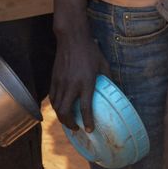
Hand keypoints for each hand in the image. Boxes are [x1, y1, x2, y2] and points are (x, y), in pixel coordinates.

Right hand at [49, 16, 105, 130]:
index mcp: (86, 82)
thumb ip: (108, 78)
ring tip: (69, 121)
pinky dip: (56, 107)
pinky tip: (61, 108)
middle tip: (76, 128)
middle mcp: (72, 85)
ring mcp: (61, 82)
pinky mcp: (54, 79)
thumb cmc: (90, 50)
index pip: (85, 107)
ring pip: (57, 107)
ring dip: (62, 118)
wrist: (72, 38)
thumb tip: (115, 89)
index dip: (87, 121)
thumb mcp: (103, 64)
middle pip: (66, 112)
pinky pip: (52, 98)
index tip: (89, 130)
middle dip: (70, 124)